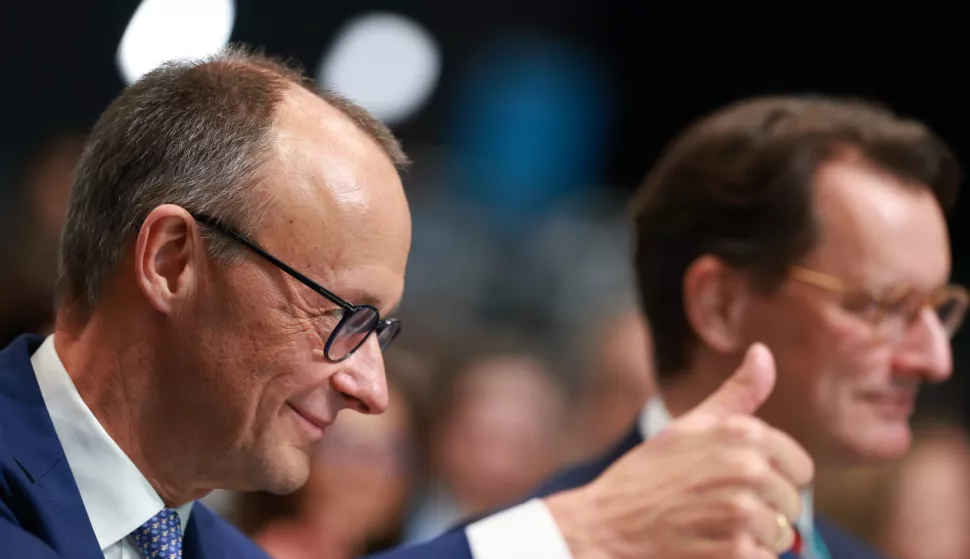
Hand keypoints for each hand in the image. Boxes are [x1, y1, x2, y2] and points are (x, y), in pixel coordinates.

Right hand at [545, 343, 813, 558]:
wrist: (606, 526)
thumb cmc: (645, 477)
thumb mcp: (688, 426)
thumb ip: (736, 393)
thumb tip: (762, 352)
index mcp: (741, 433)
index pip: (798, 467)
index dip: (772, 479)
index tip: (738, 485)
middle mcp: (747, 470)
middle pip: (792, 504)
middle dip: (764, 511)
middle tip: (717, 510)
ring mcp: (742, 513)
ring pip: (782, 536)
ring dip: (754, 540)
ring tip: (711, 529)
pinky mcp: (736, 552)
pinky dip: (742, 558)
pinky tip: (709, 547)